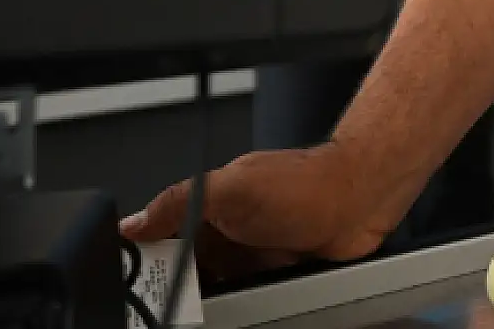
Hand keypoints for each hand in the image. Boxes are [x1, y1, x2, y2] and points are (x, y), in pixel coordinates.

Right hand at [118, 144, 391, 282]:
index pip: (164, 238)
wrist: (362, 200)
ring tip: (211, 308)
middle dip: (183, 287)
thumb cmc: (305, 185)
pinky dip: (243, 305)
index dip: (152, 261)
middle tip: (183, 303)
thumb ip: (179, 202)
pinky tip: (241, 308)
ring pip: (216, 289)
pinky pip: (248, 299)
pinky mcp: (274, 275)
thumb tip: (132, 223)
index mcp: (209, 204)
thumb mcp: (232, 188)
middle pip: (188, 270)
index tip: (143, 282)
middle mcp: (228, 230)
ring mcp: (252, 254)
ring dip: (213, 300)